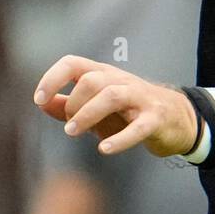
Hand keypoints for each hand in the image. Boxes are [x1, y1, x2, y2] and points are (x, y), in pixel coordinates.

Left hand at [33, 55, 200, 157]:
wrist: (176, 118)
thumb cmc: (129, 112)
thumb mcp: (96, 108)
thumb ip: (68, 105)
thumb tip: (41, 103)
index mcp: (104, 75)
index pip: (73, 63)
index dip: (53, 78)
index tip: (38, 99)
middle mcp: (121, 80)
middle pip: (92, 80)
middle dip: (73, 103)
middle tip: (68, 126)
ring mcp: (140, 98)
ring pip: (112, 95)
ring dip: (88, 114)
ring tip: (72, 132)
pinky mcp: (156, 119)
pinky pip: (139, 126)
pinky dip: (121, 139)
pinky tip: (105, 149)